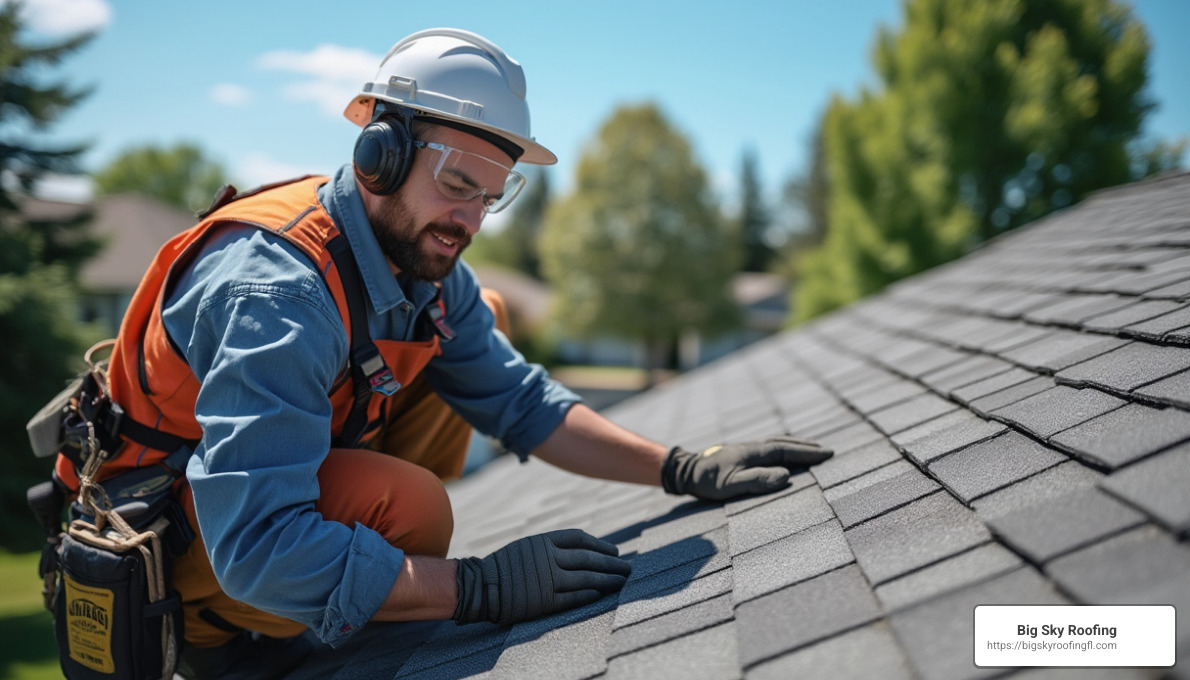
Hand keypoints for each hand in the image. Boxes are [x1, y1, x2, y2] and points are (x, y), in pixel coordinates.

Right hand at [453, 529, 630, 625]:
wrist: (481, 586)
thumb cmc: (505, 566)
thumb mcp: (528, 546)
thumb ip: (552, 546)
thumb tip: (581, 549)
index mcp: (544, 541)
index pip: (581, 539)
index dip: (601, 545)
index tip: (615, 551)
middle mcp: (549, 558)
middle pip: (589, 559)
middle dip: (612, 563)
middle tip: (628, 567)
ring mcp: (548, 580)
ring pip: (587, 579)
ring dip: (608, 580)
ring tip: (622, 581)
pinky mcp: (545, 601)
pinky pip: (574, 597)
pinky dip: (590, 595)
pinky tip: (602, 594)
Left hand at [661, 437, 833, 500]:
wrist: (686, 471)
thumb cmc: (708, 481)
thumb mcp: (731, 485)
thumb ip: (757, 480)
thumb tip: (786, 476)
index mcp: (754, 453)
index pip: (786, 450)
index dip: (807, 453)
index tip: (827, 454)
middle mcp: (753, 448)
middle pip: (784, 443)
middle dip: (806, 448)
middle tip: (827, 451)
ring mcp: (747, 450)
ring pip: (777, 444)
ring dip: (795, 446)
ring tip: (811, 450)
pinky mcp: (742, 455)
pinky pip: (769, 449)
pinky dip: (783, 449)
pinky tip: (783, 456)